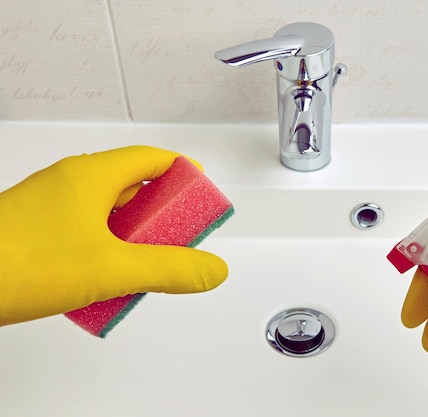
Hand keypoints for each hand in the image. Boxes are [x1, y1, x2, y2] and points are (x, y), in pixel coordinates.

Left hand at [0, 146, 227, 325]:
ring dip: (133, 234)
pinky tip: (106, 280)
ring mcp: (48, 205)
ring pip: (106, 211)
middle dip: (161, 212)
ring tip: (146, 266)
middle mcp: (70, 182)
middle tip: (179, 238)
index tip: (201, 194)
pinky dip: (106, 247)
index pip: (151, 158)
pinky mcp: (33, 229)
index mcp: (92, 175)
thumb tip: (213, 270)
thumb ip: (169, 270)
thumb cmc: (25, 262)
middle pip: (131, 185)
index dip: (182, 172)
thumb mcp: (112, 268)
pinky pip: (84, 229)